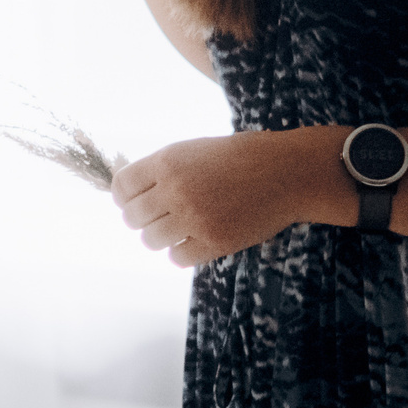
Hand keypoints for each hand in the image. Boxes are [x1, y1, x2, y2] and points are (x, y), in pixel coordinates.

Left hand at [111, 131, 321, 267]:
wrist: (285, 173)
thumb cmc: (239, 158)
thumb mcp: (193, 150)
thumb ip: (162, 169)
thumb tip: (128, 191)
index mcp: (167, 161)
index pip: (121, 187)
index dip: (123, 197)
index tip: (131, 202)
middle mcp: (175, 190)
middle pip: (132, 217)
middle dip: (140, 218)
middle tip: (155, 217)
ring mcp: (194, 218)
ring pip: (151, 240)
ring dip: (159, 236)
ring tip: (176, 229)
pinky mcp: (213, 242)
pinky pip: (177, 257)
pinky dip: (180, 252)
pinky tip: (193, 241)